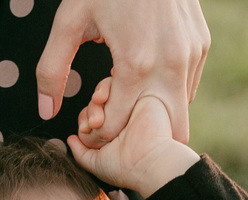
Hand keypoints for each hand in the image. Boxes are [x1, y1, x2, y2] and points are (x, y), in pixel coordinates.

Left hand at [35, 0, 207, 146]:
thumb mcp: (69, 22)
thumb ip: (52, 70)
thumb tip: (45, 110)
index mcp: (135, 63)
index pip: (118, 124)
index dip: (99, 129)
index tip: (89, 116)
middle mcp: (170, 63)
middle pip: (162, 128)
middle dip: (135, 128)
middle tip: (113, 107)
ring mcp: (191, 53)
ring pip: (177, 108)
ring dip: (152, 107)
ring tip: (126, 83)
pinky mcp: (201, 44)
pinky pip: (187, 85)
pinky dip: (167, 88)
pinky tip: (145, 68)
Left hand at [68, 80, 198, 195]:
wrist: (151, 162)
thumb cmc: (127, 168)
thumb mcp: (97, 164)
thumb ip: (81, 153)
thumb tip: (71, 139)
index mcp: (115, 131)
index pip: (92, 117)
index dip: (85, 122)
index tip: (86, 131)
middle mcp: (124, 117)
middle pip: (97, 103)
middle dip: (89, 113)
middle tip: (92, 126)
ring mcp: (133, 103)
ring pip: (104, 91)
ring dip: (95, 103)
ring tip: (98, 119)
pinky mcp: (141, 90)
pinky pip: (115, 79)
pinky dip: (104, 88)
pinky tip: (103, 100)